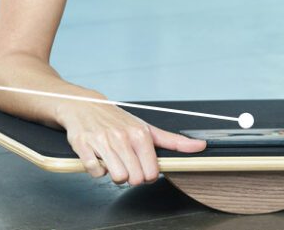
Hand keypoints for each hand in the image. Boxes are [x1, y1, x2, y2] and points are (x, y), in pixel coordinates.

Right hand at [58, 102, 206, 185]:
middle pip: (134, 179)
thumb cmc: (116, 119)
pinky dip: (96, 170)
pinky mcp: (83, 146)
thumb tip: (199, 146)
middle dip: (130, 176)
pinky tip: (98, 157)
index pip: (151, 173)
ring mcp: (102, 141)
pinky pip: (95, 172)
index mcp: (140, 134)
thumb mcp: (146, 127)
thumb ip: (173, 141)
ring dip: (114, 173)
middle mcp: (122, 137)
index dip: (147, 175)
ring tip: (112, 160)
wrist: (84, 105)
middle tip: (125, 162)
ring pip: (116, 177)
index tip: (141, 166)